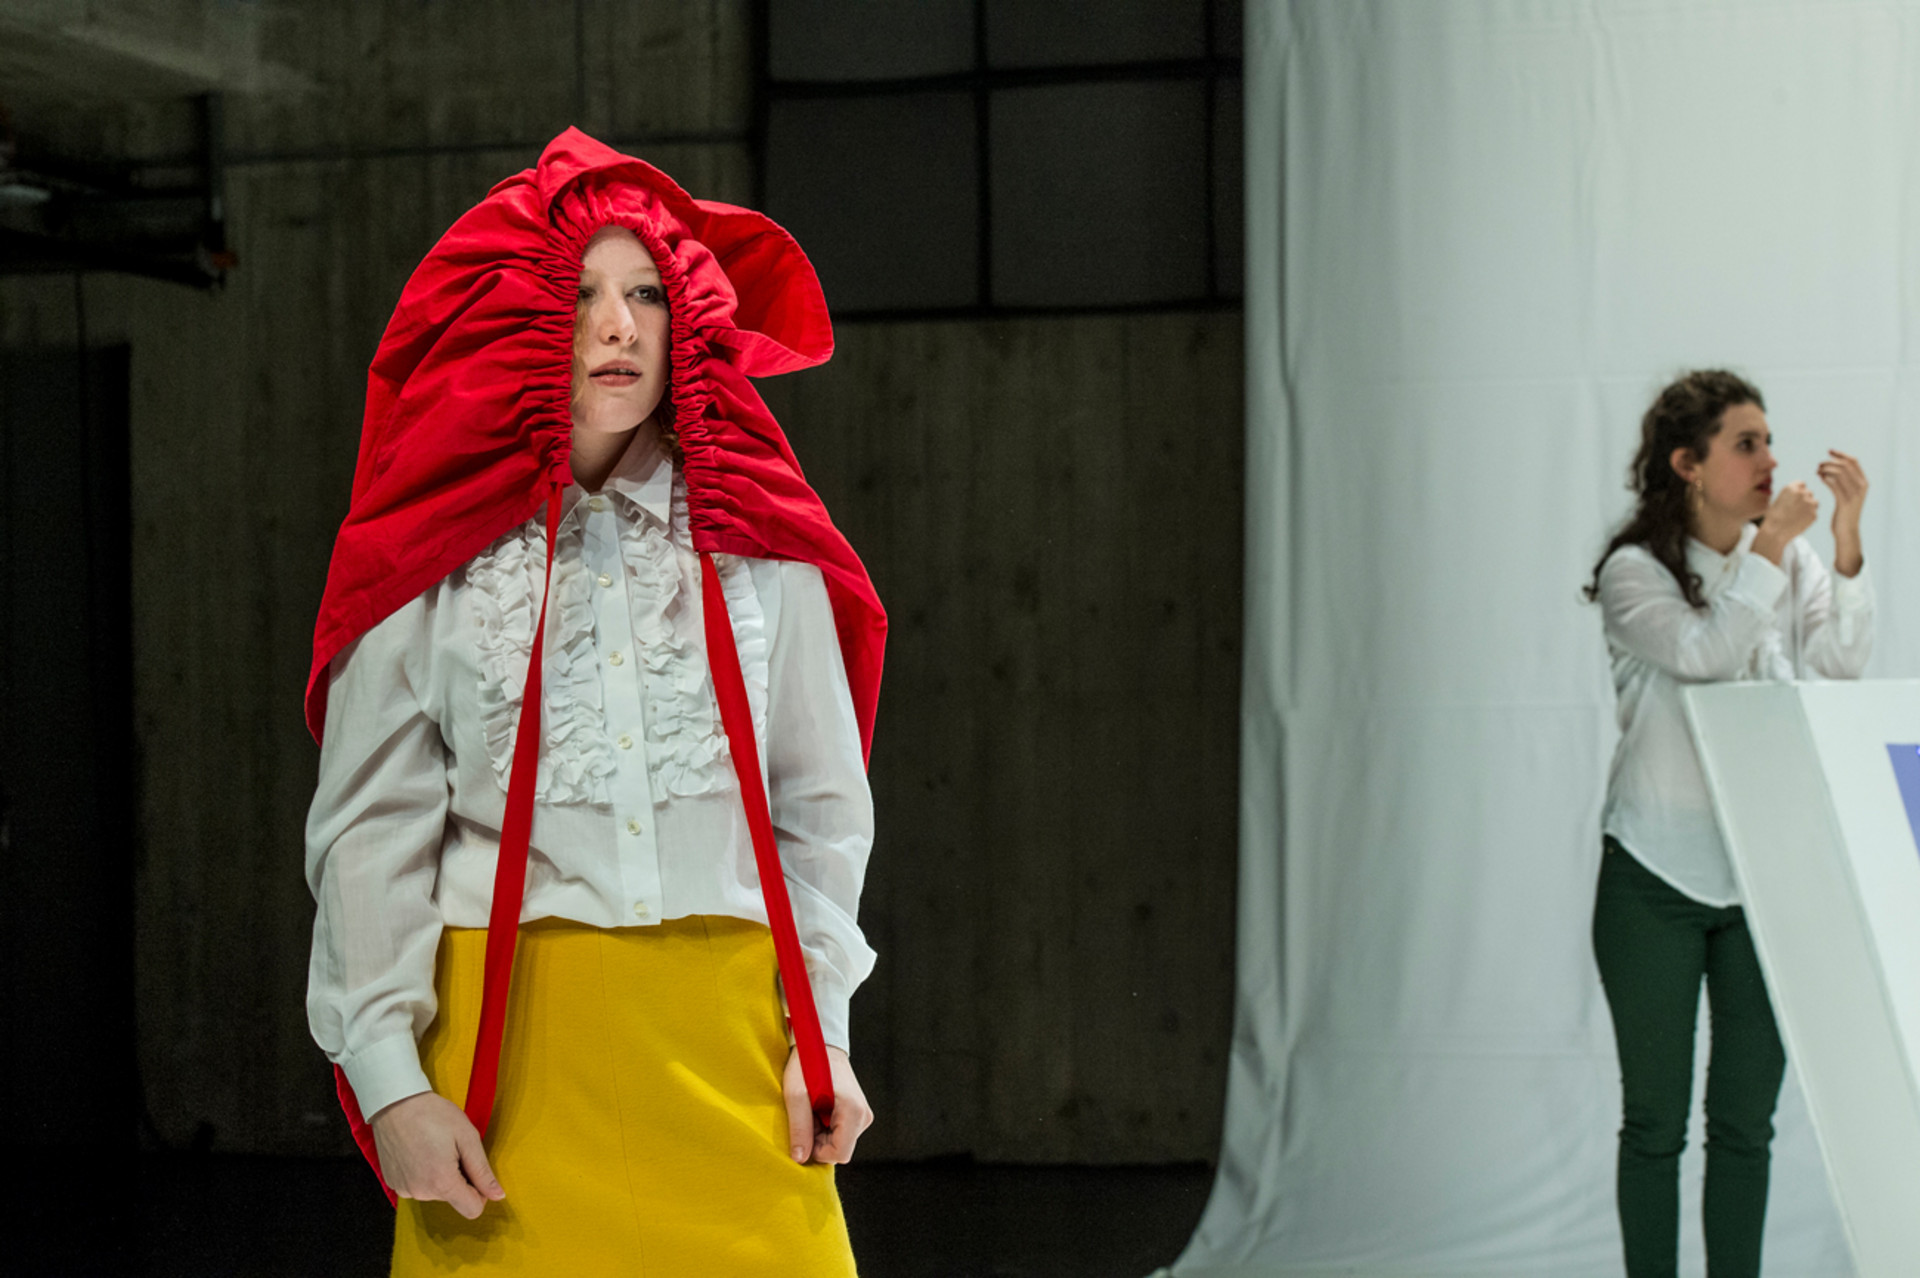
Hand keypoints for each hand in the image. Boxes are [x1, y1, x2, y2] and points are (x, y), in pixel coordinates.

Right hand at [368, 1091, 504, 1218]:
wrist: (395, 1102)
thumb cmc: (432, 1115)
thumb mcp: (467, 1137)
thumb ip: (482, 1171)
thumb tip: (497, 1195)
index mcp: (442, 1183)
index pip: (472, 1210)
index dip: (481, 1192)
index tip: (475, 1170)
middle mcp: (421, 1192)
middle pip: (454, 1198)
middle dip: (459, 1177)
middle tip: (451, 1149)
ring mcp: (404, 1189)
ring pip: (436, 1192)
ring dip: (441, 1174)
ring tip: (434, 1147)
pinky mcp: (394, 1183)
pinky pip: (418, 1186)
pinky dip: (423, 1173)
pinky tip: (420, 1151)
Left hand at [783, 1045, 872, 1165]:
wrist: (821, 1043)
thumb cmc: (808, 1065)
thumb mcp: (796, 1096)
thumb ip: (800, 1129)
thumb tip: (800, 1159)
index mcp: (854, 1112)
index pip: (839, 1154)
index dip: (817, 1151)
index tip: (805, 1131)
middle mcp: (864, 1115)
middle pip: (839, 1149)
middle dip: (818, 1140)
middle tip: (807, 1115)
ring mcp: (863, 1114)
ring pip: (839, 1142)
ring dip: (821, 1133)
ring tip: (812, 1109)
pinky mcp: (858, 1113)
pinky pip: (841, 1133)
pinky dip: (826, 1126)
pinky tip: (819, 1108)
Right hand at [1751, 481, 1817, 564]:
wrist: (1774, 532)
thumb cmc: (1773, 517)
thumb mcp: (1779, 500)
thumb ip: (1792, 495)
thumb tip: (1803, 494)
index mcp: (1791, 488)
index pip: (1802, 484)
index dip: (1798, 491)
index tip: (1793, 499)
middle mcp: (1802, 493)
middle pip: (1809, 492)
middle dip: (1804, 499)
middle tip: (1795, 509)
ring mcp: (1809, 504)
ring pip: (1814, 502)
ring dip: (1809, 507)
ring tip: (1797, 515)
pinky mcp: (1814, 514)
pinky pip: (1814, 513)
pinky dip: (1808, 517)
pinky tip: (1798, 522)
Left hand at [1817, 450, 1867, 575]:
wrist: (1847, 531)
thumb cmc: (1844, 512)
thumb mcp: (1846, 494)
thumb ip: (1843, 481)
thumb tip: (1831, 467)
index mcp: (1863, 482)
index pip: (1853, 462)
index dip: (1840, 454)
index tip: (1829, 451)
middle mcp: (1861, 486)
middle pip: (1845, 465)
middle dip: (1830, 462)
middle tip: (1819, 465)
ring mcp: (1854, 494)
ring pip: (1839, 473)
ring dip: (1826, 469)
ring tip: (1817, 471)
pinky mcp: (1845, 501)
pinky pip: (1834, 484)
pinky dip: (1825, 478)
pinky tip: (1819, 477)